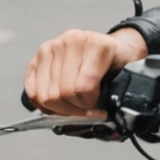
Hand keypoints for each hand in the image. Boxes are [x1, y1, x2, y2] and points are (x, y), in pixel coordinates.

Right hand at [24, 27, 147, 115]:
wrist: (109, 46)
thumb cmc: (116, 63)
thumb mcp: (126, 73)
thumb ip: (116, 93)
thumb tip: (98, 118)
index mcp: (94, 45)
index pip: (83, 88)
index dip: (90, 106)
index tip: (99, 109)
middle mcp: (70, 41)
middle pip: (62, 93)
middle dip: (75, 110)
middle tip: (85, 111)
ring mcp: (51, 48)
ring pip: (46, 95)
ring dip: (60, 109)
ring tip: (73, 107)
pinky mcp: (37, 57)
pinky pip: (32, 91)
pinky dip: (43, 105)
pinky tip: (56, 106)